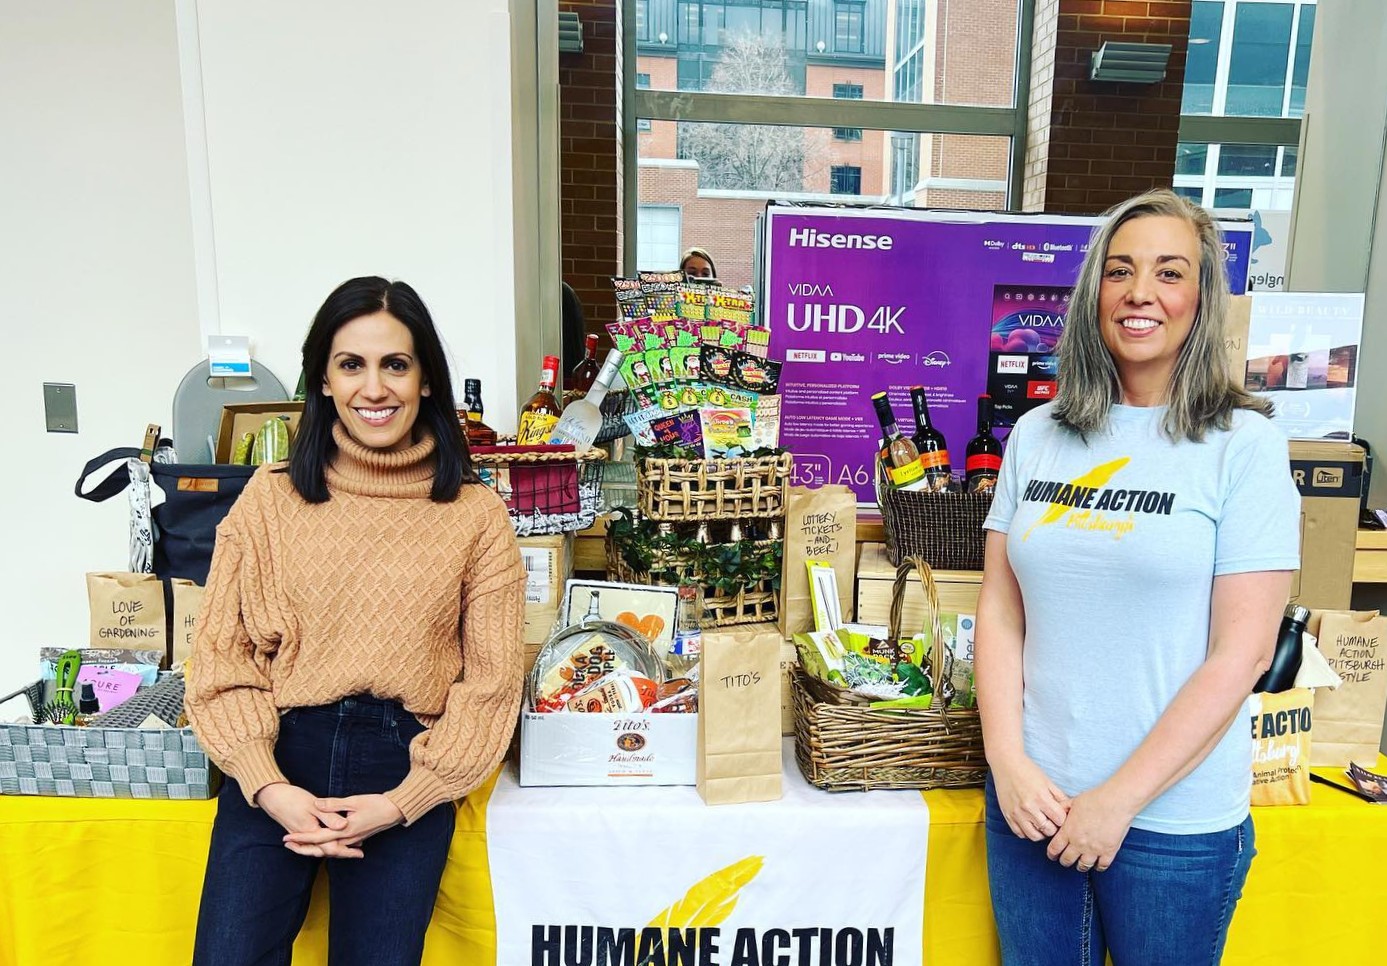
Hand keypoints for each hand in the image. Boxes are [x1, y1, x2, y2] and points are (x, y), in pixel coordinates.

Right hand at [254, 783, 356, 858]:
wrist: (272, 797)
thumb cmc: (292, 798)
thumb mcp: (313, 805)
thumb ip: (329, 816)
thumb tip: (344, 826)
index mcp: (312, 832)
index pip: (332, 848)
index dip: (348, 851)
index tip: (361, 852)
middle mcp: (306, 838)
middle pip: (327, 851)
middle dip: (343, 853)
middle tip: (358, 854)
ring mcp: (300, 836)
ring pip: (320, 849)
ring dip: (334, 849)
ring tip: (349, 848)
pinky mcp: (298, 831)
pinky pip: (313, 844)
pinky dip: (324, 845)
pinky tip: (330, 840)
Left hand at [281, 794, 405, 858]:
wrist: (395, 812)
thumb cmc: (377, 804)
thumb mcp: (354, 801)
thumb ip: (334, 804)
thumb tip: (317, 804)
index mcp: (345, 830)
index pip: (318, 837)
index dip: (301, 837)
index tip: (286, 838)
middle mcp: (347, 839)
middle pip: (320, 847)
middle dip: (302, 846)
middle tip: (286, 843)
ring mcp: (352, 840)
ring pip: (328, 847)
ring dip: (313, 846)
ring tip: (298, 843)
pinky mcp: (356, 838)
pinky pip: (337, 845)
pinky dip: (325, 845)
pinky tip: (320, 841)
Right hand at [991, 754, 1070, 840]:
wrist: (1006, 763)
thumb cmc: (1028, 770)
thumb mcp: (1047, 781)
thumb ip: (1060, 797)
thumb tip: (1069, 811)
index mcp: (1041, 798)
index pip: (1060, 820)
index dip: (1062, 819)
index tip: (1059, 816)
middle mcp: (1029, 807)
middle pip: (1048, 830)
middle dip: (1053, 827)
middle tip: (1051, 821)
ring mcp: (1017, 813)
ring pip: (1034, 836)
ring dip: (1040, 833)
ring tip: (1041, 824)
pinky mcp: (1007, 816)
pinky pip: (1020, 833)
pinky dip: (1027, 832)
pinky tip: (1029, 823)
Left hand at [1045, 784, 1135, 872]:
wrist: (1116, 802)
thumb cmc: (1095, 799)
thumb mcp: (1073, 802)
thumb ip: (1062, 809)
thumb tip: (1056, 813)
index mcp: (1068, 831)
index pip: (1054, 849)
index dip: (1051, 854)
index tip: (1052, 855)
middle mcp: (1079, 843)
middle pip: (1067, 860)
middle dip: (1064, 861)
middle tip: (1065, 859)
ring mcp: (1094, 849)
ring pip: (1083, 866)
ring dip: (1080, 866)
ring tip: (1080, 863)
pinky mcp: (1109, 851)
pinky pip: (1101, 866)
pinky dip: (1098, 866)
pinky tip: (1097, 863)